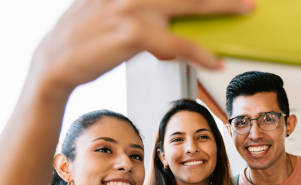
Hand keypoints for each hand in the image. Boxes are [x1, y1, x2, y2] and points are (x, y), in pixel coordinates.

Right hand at [31, 0, 255, 93]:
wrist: (54, 63)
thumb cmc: (79, 40)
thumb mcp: (102, 8)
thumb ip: (129, 5)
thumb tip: (156, 11)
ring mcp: (133, 7)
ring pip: (190, 3)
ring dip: (223, 5)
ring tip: (246, 7)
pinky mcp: (135, 32)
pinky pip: (178, 44)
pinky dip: (199, 54)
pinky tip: (215, 61)